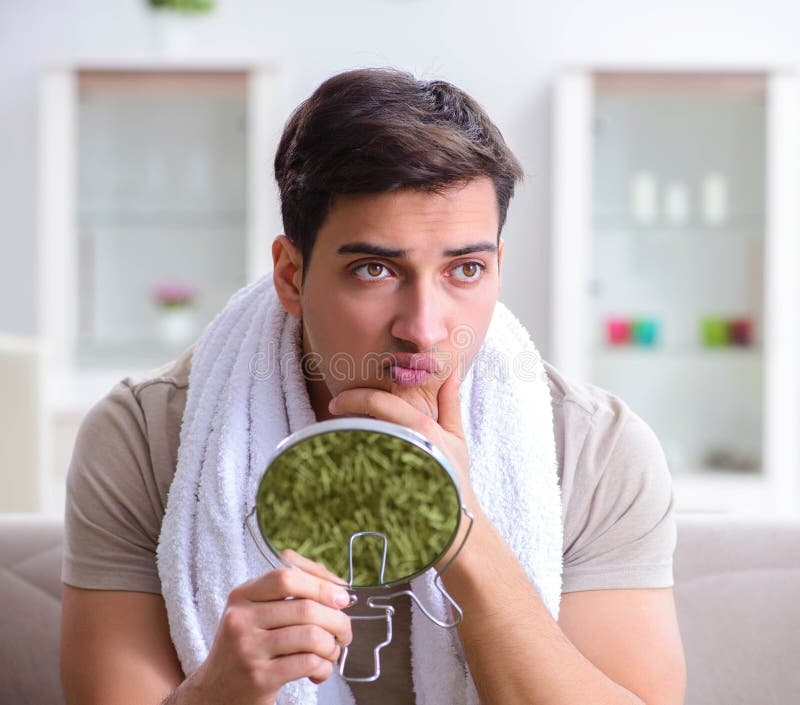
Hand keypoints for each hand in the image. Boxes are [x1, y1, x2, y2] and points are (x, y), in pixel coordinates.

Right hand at [187, 550, 352, 704]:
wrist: (214, 693)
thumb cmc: (246, 647)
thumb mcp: (254, 612)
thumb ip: (289, 594)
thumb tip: (336, 587)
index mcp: (242, 595)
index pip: (287, 577)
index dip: (321, 583)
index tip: (342, 597)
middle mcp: (241, 618)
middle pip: (306, 608)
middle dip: (337, 620)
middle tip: (344, 632)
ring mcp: (248, 648)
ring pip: (311, 636)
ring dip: (332, 646)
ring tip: (331, 652)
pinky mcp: (259, 677)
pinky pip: (308, 663)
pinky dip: (324, 667)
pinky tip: (319, 670)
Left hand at [328, 366, 481, 565]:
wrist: (458, 527)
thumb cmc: (457, 479)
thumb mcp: (456, 436)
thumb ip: (450, 401)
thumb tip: (450, 370)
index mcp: (422, 428)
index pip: (377, 402)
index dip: (352, 397)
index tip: (335, 402)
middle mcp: (406, 444)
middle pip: (361, 422)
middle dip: (343, 415)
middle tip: (331, 414)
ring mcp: (392, 470)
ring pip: (356, 445)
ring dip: (342, 437)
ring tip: (334, 437)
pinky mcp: (382, 492)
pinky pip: (357, 472)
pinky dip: (347, 461)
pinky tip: (342, 462)